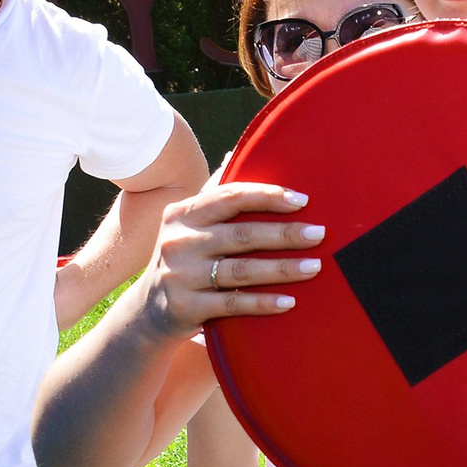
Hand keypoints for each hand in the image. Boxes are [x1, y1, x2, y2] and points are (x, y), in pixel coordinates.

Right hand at [136, 182, 324, 337]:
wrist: (148, 312)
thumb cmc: (185, 261)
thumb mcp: (189, 227)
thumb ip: (214, 199)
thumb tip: (234, 154)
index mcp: (182, 214)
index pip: (231, 197)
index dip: (268, 197)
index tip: (302, 201)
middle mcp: (178, 242)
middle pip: (242, 234)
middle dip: (285, 234)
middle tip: (319, 234)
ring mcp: (179, 276)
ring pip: (241, 270)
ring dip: (282, 269)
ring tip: (314, 267)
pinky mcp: (185, 307)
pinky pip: (233, 304)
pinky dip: (263, 303)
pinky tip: (289, 302)